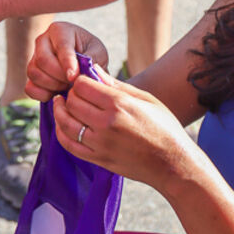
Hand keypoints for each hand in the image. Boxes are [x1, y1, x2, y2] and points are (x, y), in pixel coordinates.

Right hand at [25, 21, 108, 100]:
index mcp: (60, 30)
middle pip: (43, 60)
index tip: (73, 77)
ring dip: (52, 85)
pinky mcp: (31, 74)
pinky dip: (42, 94)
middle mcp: (43, 40)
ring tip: (67, 86)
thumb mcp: (98, 53)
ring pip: (34, 73)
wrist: (83, 64)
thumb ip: (93, 59)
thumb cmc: (91, 53)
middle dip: (59, 76)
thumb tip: (83, 71)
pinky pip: (30, 87)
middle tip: (73, 83)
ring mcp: (34, 57)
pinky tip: (56, 94)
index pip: (61, 46)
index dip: (67, 63)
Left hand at [51, 73, 193, 184]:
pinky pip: (69, 145)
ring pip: (66, 123)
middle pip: (72, 102)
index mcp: (119, 104)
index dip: (79, 81)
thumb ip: (116, 85)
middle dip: (70, 95)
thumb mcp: (145, 99)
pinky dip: (61, 132)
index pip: (82, 85)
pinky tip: (64, 124)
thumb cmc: (164, 127)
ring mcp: (100, 144)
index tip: (84, 82)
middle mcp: (106, 123)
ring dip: (60, 111)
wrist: (173, 163)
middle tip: (75, 93)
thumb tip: (94, 70)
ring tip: (61, 104)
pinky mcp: (98, 159)